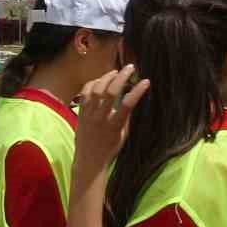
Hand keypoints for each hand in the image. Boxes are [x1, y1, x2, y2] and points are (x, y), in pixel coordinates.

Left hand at [73, 65, 149, 180]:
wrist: (89, 159)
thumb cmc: (110, 148)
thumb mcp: (123, 135)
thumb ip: (127, 117)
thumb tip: (134, 98)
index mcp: (114, 126)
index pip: (127, 105)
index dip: (137, 91)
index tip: (146, 81)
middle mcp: (100, 118)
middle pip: (110, 92)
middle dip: (121, 77)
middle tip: (130, 68)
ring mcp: (88, 114)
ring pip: (96, 89)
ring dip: (106, 77)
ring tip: (116, 72)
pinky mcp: (80, 112)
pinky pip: (85, 93)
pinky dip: (93, 83)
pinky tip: (101, 80)